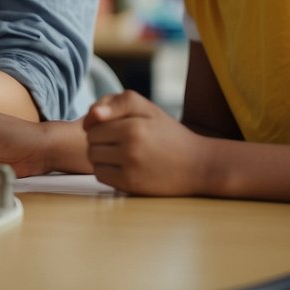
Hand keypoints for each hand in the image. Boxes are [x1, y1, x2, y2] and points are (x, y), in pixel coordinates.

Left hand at [83, 90, 209, 194]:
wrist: (198, 165)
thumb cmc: (168, 133)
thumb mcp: (147, 108)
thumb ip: (116, 103)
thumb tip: (91, 116)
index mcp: (132, 126)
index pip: (92, 124)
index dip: (100, 125)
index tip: (115, 127)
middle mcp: (130, 148)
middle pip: (90, 143)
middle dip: (100, 141)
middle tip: (118, 142)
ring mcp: (130, 169)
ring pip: (93, 160)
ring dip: (101, 158)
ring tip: (120, 154)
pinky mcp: (131, 186)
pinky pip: (101, 176)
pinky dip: (107, 172)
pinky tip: (123, 167)